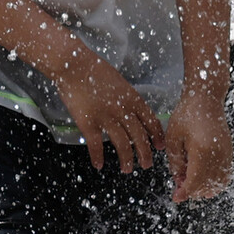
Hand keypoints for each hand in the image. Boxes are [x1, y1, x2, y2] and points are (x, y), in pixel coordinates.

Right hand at [55, 48, 164, 172]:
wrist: (74, 64)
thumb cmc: (94, 70)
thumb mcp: (119, 82)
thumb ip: (126, 99)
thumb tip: (132, 112)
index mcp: (132, 98)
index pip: (150, 121)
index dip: (156, 136)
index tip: (159, 147)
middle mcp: (122, 110)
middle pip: (139, 136)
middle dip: (145, 153)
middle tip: (147, 164)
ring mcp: (106, 117)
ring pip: (122, 144)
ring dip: (126, 159)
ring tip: (127, 169)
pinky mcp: (88, 123)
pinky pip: (96, 145)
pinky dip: (98, 157)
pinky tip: (98, 165)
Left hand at [165, 88, 231, 203]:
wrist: (206, 99)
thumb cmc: (187, 114)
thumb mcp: (174, 138)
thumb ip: (175, 162)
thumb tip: (178, 181)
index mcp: (202, 152)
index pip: (195, 182)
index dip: (184, 193)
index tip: (176, 197)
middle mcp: (217, 156)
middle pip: (206, 186)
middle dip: (192, 190)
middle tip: (179, 183)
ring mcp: (226, 155)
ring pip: (218, 184)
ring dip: (204, 188)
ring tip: (190, 179)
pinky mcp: (229, 152)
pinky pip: (225, 176)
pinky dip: (215, 182)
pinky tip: (203, 178)